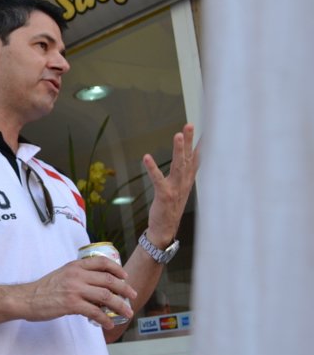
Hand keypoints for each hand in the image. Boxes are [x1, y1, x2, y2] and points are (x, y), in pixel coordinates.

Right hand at [19, 256, 136, 329]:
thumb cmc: (43, 289)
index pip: (101, 262)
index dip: (117, 268)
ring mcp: (74, 289)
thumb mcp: (62, 274)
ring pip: (106, 296)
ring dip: (120, 306)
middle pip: (109, 280)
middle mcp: (76, 275)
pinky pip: (95, 312)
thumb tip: (97, 287)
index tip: (125, 276)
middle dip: (124, 289)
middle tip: (132, 297)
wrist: (26, 298)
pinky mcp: (71, 304)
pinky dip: (105, 319)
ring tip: (127, 313)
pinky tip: (108, 324)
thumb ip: (78, 276)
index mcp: (75, 266)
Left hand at [143, 124, 200, 245]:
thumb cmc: (171, 207)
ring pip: (178, 166)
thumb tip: (189, 160)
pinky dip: (152, 168)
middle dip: (189, 141)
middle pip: (188, 158)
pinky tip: (146, 157)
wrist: (165, 229)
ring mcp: (176, 189)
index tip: (208, 129)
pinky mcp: (165, 195)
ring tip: (178, 135)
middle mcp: (185, 182)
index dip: (201, 144)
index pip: (197, 159)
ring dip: (178, 150)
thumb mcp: (181, 188)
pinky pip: (158, 179)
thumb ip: (185, 172)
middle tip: (190, 124)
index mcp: (188, 180)